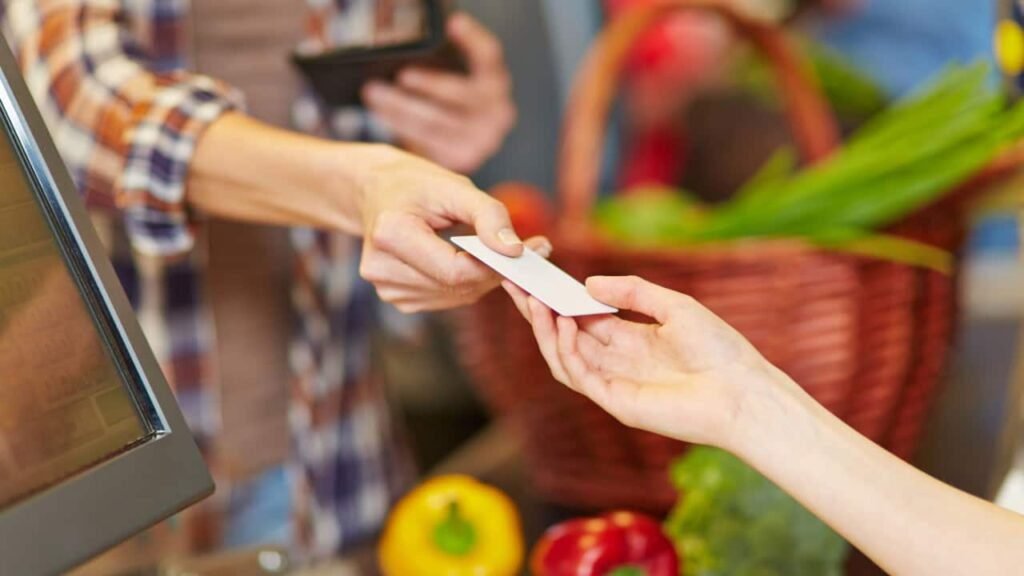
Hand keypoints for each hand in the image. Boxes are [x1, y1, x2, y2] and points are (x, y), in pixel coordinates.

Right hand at [356, 146, 549, 313]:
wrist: (377, 192)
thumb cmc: (417, 185)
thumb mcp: (454, 187)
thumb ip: (488, 216)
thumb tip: (515, 250)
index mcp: (390, 235)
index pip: (454, 270)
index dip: (493, 265)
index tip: (526, 250)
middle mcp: (382, 268)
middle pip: (457, 286)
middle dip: (495, 270)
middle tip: (529, 249)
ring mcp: (387, 288)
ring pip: (456, 296)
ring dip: (483, 277)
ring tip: (496, 251)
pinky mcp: (397, 297)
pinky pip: (447, 298)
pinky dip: (466, 283)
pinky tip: (468, 261)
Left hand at [362, 12, 516, 173]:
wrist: (462, 141)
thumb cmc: (452, 100)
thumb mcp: (453, 74)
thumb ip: (440, 57)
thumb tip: (411, 38)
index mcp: (497, 81)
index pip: (490, 55)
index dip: (473, 39)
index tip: (453, 22)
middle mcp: (498, 111)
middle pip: (463, 95)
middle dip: (430, 84)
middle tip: (402, 75)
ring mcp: (482, 139)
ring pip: (438, 122)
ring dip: (401, 107)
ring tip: (374, 93)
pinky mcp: (463, 159)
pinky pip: (427, 141)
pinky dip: (401, 126)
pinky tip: (383, 113)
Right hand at [503, 275, 792, 448]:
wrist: (743, 392)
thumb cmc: (719, 349)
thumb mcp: (674, 306)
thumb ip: (632, 292)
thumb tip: (587, 285)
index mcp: (631, 340)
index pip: (582, 318)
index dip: (558, 300)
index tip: (536, 277)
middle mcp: (617, 362)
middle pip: (565, 337)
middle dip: (539, 313)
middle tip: (516, 286)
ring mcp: (615, 384)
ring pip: (564, 358)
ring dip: (545, 332)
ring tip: (536, 303)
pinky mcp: (617, 402)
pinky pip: (580, 376)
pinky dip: (566, 350)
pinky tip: (563, 323)